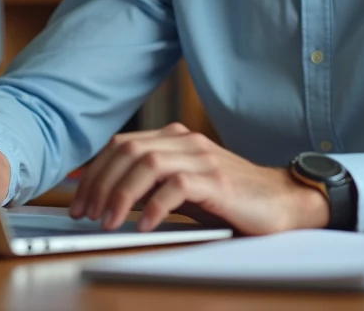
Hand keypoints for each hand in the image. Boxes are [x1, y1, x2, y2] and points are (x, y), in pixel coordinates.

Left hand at [68, 122, 329, 234]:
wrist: (283, 201)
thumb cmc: (232, 199)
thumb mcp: (184, 189)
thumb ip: (153, 184)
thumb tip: (107, 198)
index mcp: (174, 139)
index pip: (121, 146)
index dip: (94, 173)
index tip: (79, 201)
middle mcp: (186, 142)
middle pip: (128, 150)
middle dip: (99, 183)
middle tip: (86, 214)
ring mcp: (203, 158)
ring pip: (147, 162)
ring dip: (120, 194)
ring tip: (108, 222)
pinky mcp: (218, 181)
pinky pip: (177, 186)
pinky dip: (154, 205)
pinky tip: (145, 225)